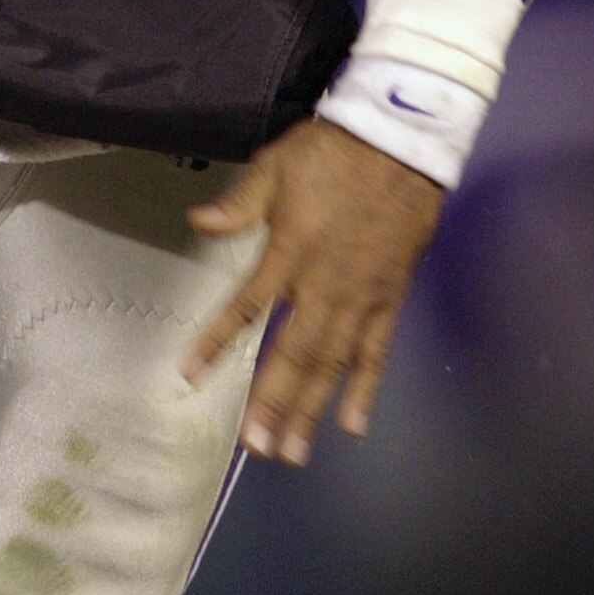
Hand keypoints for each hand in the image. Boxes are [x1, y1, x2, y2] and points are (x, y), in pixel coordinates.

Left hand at [181, 117, 443, 465]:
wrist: (402, 142)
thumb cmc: (332, 153)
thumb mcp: (275, 166)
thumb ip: (239, 203)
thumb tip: (198, 221)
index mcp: (289, 252)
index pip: (246, 306)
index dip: (217, 340)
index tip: (191, 374)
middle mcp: (324, 285)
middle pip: (293, 353)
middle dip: (272, 402)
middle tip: (254, 446)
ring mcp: (360, 297)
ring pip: (333, 364)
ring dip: (312, 410)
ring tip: (293, 452)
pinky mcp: (389, 298)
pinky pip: (376, 351)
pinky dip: (365, 389)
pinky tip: (353, 424)